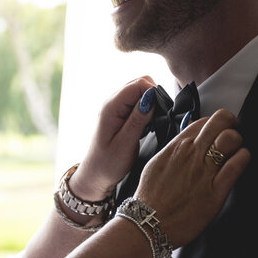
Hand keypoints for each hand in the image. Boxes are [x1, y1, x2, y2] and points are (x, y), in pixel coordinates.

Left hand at [70, 77, 160, 200]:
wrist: (96, 174)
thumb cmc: (108, 163)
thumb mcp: (125, 144)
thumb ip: (138, 120)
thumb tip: (151, 97)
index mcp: (111, 107)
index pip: (138, 84)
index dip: (154, 93)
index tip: (161, 112)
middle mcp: (112, 102)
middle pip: (140, 82)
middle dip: (154, 96)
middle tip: (158, 118)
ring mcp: (115, 107)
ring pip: (140, 90)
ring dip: (151, 102)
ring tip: (151, 123)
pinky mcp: (120, 113)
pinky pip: (138, 101)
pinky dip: (147, 108)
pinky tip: (147, 124)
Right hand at [133, 109, 248, 248]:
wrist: (149, 223)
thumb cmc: (151, 199)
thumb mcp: (157, 164)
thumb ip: (174, 150)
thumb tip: (186, 140)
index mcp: (177, 147)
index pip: (204, 121)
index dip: (215, 123)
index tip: (219, 130)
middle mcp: (192, 154)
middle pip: (221, 121)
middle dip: (231, 124)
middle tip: (233, 133)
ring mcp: (204, 171)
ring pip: (231, 138)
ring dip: (237, 141)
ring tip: (235, 150)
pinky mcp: (215, 191)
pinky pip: (237, 165)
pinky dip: (243, 158)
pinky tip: (239, 162)